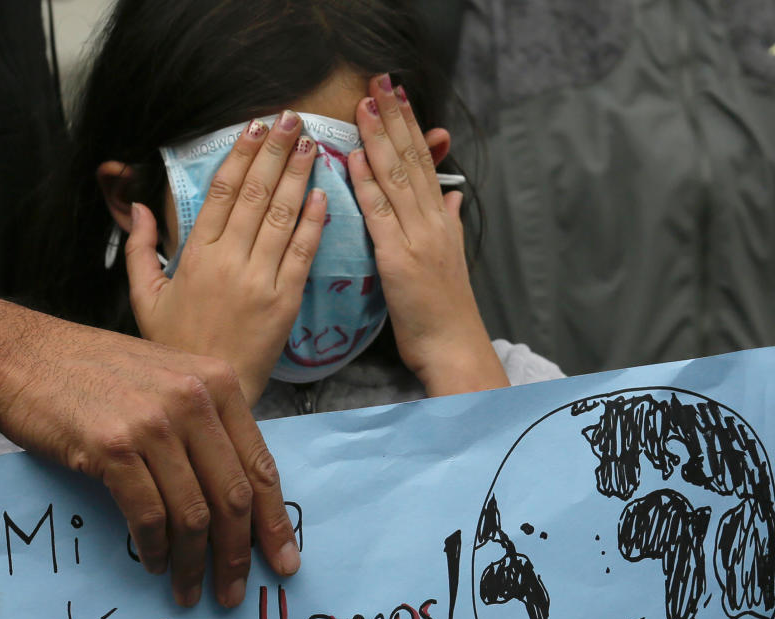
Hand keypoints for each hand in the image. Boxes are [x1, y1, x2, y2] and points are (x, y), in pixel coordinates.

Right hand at [0, 281, 300, 607]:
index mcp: (218, 383)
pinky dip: (155, 549)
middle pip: (233, 496)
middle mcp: (194, 400)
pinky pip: (148, 515)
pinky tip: (155, 563)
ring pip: (193, 513)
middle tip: (234, 592)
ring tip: (191, 590)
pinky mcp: (113, 447)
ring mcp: (154, 423)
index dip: (274, 520)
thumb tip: (236, 494)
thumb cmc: (97, 372)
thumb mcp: (170, 380)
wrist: (25, 356)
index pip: (260, 465)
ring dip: (195, 562)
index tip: (284, 562)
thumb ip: (208, 423)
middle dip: (238, 554)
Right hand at [125, 111, 326, 405]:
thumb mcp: (144, 297)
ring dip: (298, 175)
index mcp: (194, 255)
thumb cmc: (175, 345)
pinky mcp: (285, 301)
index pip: (219, 192)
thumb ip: (140, 249)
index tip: (254, 128)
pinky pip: (302, 253)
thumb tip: (141, 208)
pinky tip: (323, 194)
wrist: (210, 389)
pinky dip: (313, 222)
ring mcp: (260, 280)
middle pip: (254, 194)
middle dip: (275, 152)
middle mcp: (228, 261)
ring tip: (311, 143)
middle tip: (291, 119)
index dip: (239, 155)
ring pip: (280, 216)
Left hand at [347, 75, 508, 395]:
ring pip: (398, 178)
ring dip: (379, 138)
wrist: (455, 346)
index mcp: (442, 219)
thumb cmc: (445, 311)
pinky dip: (367, 183)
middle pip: (412, 159)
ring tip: (366, 103)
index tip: (397, 96)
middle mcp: (433, 220)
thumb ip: (448, 223)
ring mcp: (418, 236)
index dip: (410, 126)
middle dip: (395, 118)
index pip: (424, 162)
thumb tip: (451, 196)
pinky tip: (354, 157)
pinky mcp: (400, 258)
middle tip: (381, 81)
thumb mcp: (451, 258)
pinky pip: (381, 214)